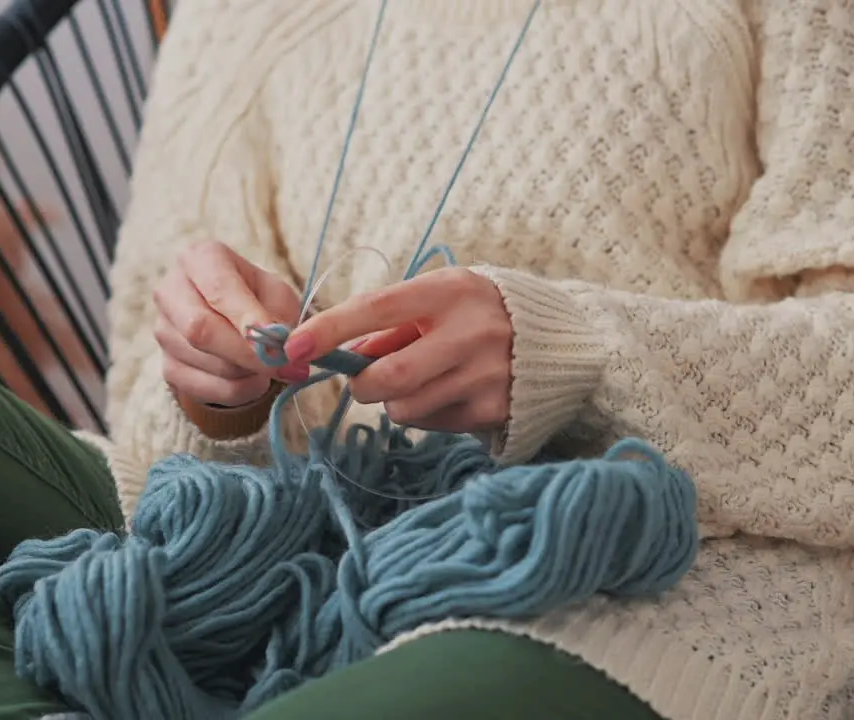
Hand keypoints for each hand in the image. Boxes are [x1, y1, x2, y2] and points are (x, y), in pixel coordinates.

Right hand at [154, 240, 306, 407]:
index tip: (278, 341)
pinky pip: (206, 389)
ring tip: (273, 365)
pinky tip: (254, 379)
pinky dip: (240, 390)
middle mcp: (171, 291)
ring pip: (208, 362)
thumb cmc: (258, 300)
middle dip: (249, 353)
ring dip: (249, 372)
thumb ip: (278, 317)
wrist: (235, 322)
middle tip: (287, 366)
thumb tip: (279, 349)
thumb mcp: (277, 296)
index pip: (217, 288)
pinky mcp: (167, 367)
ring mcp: (163, 331)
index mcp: (199, 258)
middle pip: (200, 329)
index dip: (247, 317)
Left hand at [284, 267, 512, 433]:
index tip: (293, 343)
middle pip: (387, 377)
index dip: (331, 328)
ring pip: (404, 409)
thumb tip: (345, 359)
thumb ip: (391, 324)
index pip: (377, 308)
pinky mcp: (493, 410)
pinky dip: (427, 414)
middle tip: (365, 381)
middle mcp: (470, 332)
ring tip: (422, 381)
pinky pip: (432, 425)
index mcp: (450, 291)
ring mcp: (485, 375)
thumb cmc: (478, 313)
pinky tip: (449, 393)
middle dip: (363, 385)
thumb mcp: (438, 300)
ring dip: (396, 402)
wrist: (559, 341)